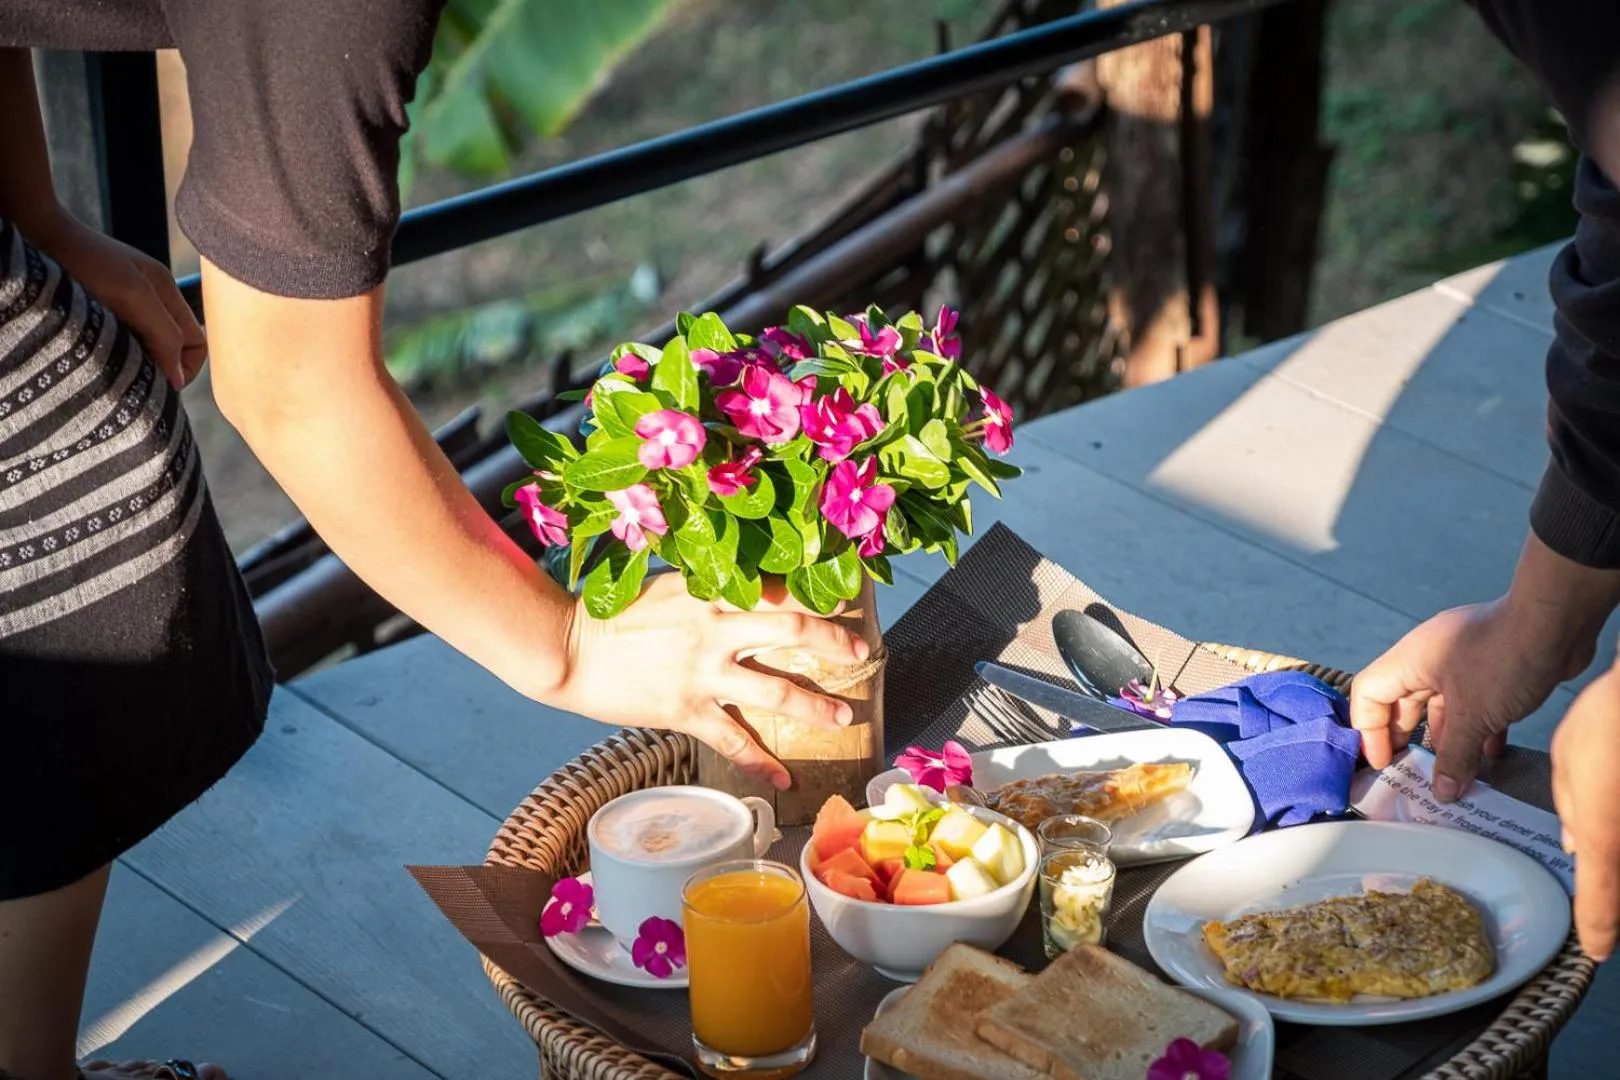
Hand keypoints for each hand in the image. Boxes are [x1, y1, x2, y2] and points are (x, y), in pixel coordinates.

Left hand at [26, 211, 206, 388]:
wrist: (37, 234)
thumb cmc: (84, 258)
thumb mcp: (134, 294)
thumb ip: (164, 333)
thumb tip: (177, 379)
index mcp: (167, 292)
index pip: (197, 343)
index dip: (185, 366)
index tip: (159, 382)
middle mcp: (149, 300)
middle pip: (172, 347)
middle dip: (158, 365)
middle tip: (130, 376)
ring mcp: (124, 305)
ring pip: (145, 347)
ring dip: (133, 360)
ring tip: (109, 362)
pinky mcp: (100, 311)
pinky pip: (120, 342)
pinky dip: (113, 352)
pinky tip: (95, 351)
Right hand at [556, 572, 869, 789]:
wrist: (568, 648)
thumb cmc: (615, 613)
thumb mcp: (672, 585)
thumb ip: (713, 590)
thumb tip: (753, 591)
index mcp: (712, 593)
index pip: (778, 589)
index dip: (817, 596)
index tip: (846, 602)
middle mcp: (715, 631)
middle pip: (792, 632)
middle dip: (833, 644)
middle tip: (861, 654)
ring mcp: (703, 674)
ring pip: (775, 691)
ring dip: (815, 706)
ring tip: (842, 716)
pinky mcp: (686, 711)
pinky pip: (733, 741)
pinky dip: (761, 763)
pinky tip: (784, 779)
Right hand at [1351, 598, 1584, 799]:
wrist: (1559, 623)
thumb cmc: (1506, 655)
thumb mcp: (1474, 716)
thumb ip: (1454, 756)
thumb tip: (1443, 790)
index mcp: (1410, 660)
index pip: (1368, 695)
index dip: (1369, 732)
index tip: (1384, 763)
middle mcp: (1429, 657)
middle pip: (1402, 702)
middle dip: (1408, 739)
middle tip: (1414, 773)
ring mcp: (1461, 659)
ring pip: (1441, 705)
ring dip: (1448, 738)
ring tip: (1456, 771)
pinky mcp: (1492, 666)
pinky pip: (1474, 702)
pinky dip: (1478, 728)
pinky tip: (1491, 752)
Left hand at [1552, 666, 1619, 959]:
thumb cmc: (1610, 719)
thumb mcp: (1568, 761)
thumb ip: (1571, 810)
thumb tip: (1577, 844)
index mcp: (1604, 839)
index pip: (1603, 905)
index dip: (1600, 931)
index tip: (1596, 948)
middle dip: (1613, 900)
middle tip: (1602, 908)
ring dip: (1614, 872)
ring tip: (1601, 838)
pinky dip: (1619, 849)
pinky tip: (1611, 810)